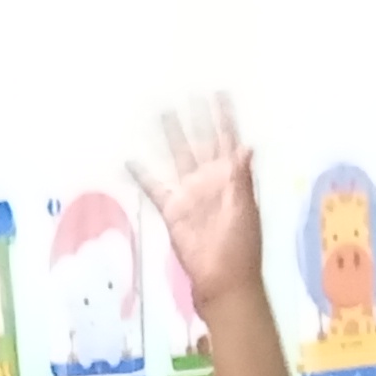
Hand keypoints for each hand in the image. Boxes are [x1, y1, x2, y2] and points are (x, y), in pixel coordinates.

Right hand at [130, 95, 264, 311]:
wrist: (222, 283)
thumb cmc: (240, 248)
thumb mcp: (244, 210)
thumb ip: (241, 178)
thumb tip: (245, 146)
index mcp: (231, 178)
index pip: (227, 140)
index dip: (224, 117)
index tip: (218, 93)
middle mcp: (210, 181)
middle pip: (200, 142)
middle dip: (195, 118)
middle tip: (185, 93)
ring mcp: (190, 194)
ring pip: (178, 157)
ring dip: (170, 137)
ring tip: (160, 113)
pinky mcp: (172, 211)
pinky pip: (155, 188)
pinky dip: (142, 174)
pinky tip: (130, 159)